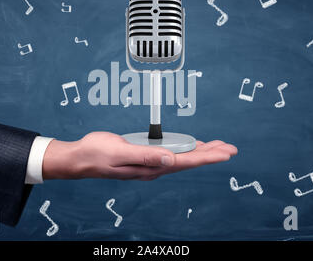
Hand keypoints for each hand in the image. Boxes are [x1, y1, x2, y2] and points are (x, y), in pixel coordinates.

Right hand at [42, 132, 236, 180]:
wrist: (81, 158)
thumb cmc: (97, 154)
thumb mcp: (120, 152)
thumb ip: (145, 156)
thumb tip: (170, 160)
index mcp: (150, 167)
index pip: (185, 162)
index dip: (207, 157)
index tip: (226, 152)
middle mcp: (153, 167)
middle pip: (188, 160)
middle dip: (211, 153)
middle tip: (231, 148)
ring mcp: (149, 162)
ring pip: (181, 156)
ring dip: (201, 151)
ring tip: (218, 146)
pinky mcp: (144, 156)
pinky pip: (170, 152)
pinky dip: (185, 148)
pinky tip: (190, 145)